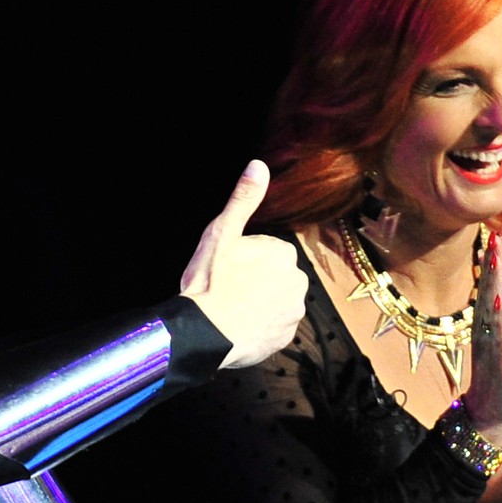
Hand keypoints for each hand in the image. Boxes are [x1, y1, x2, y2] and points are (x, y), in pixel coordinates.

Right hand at [179, 160, 304, 369]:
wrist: (203, 333)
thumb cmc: (210, 281)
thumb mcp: (221, 232)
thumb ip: (243, 199)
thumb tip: (258, 166)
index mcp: (284, 253)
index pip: (267, 250)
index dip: (243, 258)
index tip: (226, 268)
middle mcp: (297, 281)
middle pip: (274, 275)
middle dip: (256, 279)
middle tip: (227, 287)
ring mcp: (293, 311)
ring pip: (275, 300)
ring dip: (259, 302)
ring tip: (231, 308)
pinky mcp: (286, 337)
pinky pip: (274, 325)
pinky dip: (260, 325)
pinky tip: (239, 325)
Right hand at [462, 229, 501, 449]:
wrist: (490, 416)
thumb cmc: (497, 379)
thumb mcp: (501, 344)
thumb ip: (498, 321)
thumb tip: (498, 297)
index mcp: (489, 327)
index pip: (491, 291)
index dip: (493, 266)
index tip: (494, 239)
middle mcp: (487, 333)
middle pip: (488, 294)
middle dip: (491, 267)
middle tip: (493, 240)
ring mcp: (492, 348)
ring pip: (492, 312)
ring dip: (493, 286)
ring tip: (494, 263)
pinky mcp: (500, 365)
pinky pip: (499, 340)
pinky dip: (498, 322)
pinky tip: (498, 305)